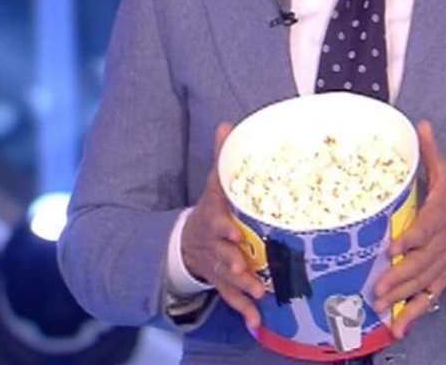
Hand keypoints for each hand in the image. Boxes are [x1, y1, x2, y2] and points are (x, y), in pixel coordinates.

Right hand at [180, 123, 264, 328]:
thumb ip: (223, 158)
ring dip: (241, 287)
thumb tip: (228, 124)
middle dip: (233, 262)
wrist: (186, 241)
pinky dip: (243, 310)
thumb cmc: (210, 209)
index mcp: (212, 218)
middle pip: (222, 254)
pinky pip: (231, 298)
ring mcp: (216, 265)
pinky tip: (257, 322)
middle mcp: (213, 244)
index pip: (216, 222)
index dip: (224, 228)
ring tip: (258, 294)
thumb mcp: (212, 184)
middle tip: (247, 270)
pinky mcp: (221, 282)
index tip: (235, 232)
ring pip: (227, 278)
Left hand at [374, 121, 445, 338]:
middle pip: (421, 262)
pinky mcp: (441, 280)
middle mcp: (442, 244)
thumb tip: (420, 123)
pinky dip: (413, 315)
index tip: (394, 248)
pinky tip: (397, 328)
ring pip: (421, 283)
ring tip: (379, 306)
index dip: (412, 239)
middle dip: (399, 277)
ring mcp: (441, 265)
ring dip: (400, 297)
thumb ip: (431, 153)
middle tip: (376, 288)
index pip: (427, 228)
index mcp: (442, 215)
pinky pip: (427, 299)